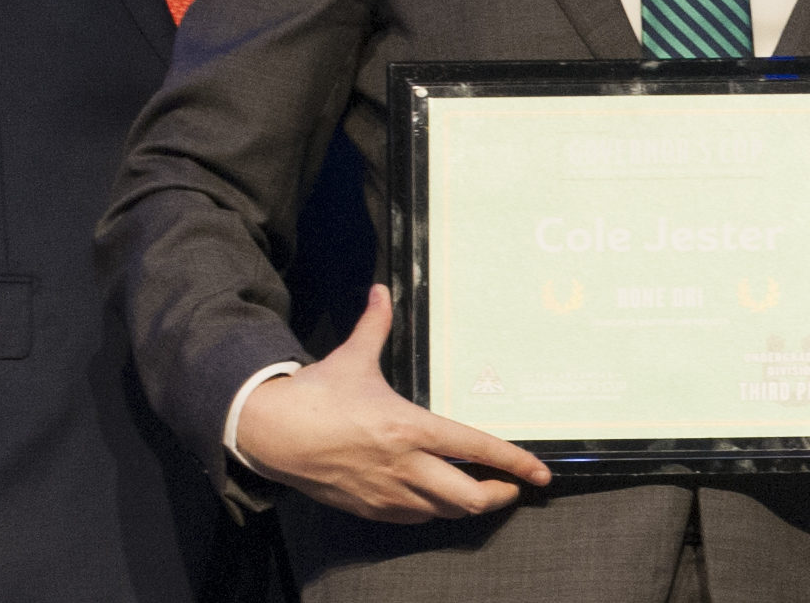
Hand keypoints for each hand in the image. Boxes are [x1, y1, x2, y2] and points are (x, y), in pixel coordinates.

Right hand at [233, 286, 552, 521]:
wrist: (270, 433)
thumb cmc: (315, 396)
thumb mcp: (353, 358)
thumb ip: (376, 324)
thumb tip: (382, 291)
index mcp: (408, 428)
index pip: (476, 448)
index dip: (514, 462)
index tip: (539, 472)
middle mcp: (405, 466)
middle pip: (470, 498)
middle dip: (500, 495)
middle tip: (512, 486)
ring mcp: (388, 493)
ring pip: (445, 513)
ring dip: (469, 504)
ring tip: (482, 491)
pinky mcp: (370, 508)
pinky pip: (416, 518)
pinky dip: (435, 510)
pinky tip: (438, 496)